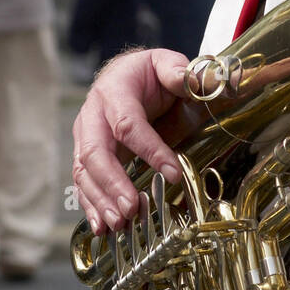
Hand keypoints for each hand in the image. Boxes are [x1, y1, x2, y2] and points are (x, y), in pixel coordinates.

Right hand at [72, 48, 190, 233]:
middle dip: (113, 182)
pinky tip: (102, 226)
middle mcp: (92, 116)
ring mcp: (85, 137)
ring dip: (100, 199)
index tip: (173, 174)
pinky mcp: (84, 155)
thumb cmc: (147, 74)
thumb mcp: (165, 63)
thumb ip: (181, 72)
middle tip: (131, 208)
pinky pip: (82, 182)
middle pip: (96, 152)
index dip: (150, 150)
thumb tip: (207, 81)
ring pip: (84, 171)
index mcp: (114, 91)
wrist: (122, 75)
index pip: (128, 124)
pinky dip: (90, 205)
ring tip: (119, 223)